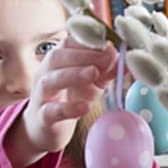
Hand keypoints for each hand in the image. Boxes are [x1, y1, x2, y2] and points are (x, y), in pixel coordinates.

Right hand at [9, 38, 116, 166]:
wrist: (48, 127)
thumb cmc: (70, 98)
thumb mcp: (93, 82)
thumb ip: (107, 70)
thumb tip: (125, 59)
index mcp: (57, 61)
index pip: (68, 43)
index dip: (86, 41)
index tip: (107, 44)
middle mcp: (45, 74)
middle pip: (56, 57)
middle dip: (82, 55)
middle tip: (105, 59)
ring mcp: (42, 95)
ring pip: (50, 80)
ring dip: (72, 74)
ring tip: (93, 73)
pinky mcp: (42, 117)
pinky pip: (51, 111)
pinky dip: (68, 108)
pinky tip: (84, 107)